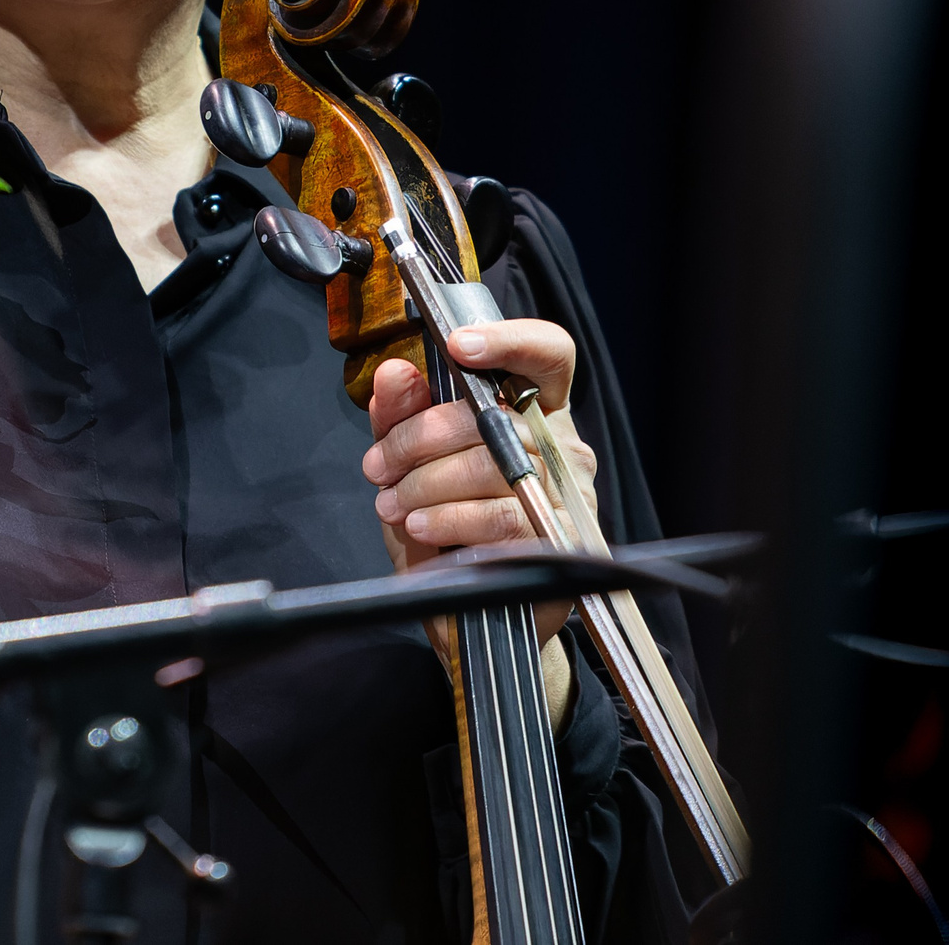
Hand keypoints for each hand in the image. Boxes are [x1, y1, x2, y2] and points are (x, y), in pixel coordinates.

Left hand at [360, 318, 600, 648]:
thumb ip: (400, 414)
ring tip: (394, 503)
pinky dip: (449, 518)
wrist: (462, 608)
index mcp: (534, 410)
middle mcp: (563, 445)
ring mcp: (569, 494)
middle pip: (495, 415)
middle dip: (420, 437)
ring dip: (426, 484)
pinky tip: (421, 527)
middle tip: (378, 465)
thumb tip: (394, 372)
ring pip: (493, 466)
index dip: (510, 340)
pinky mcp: (562, 542)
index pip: (548, 353)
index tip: (458, 345)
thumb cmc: (444, 526)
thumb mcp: (409, 464)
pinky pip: (502, 517)